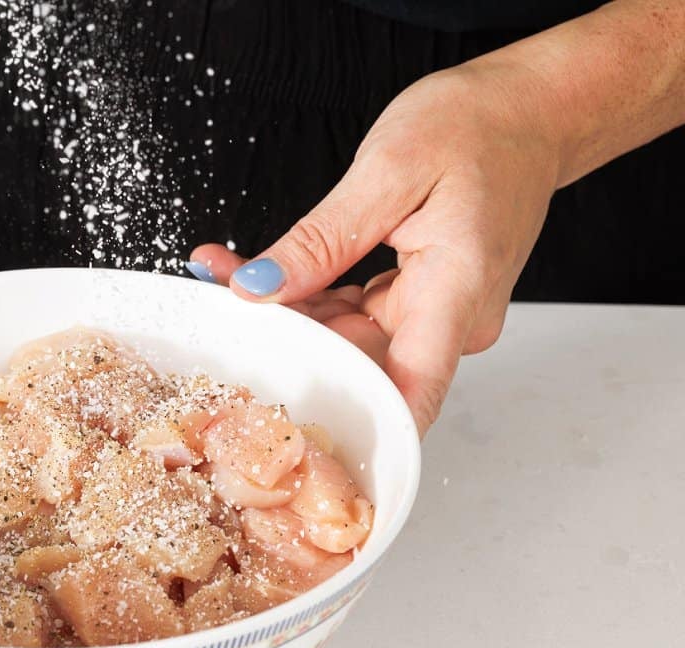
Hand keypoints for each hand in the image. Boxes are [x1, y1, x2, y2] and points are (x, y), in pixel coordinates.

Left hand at [190, 57, 565, 436]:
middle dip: (284, 340)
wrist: (526, 111)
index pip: (410, 394)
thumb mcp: (388, 172)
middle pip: (358, 364)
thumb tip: (259, 287)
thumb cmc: (477, 129)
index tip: (293, 439)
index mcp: (456, 293)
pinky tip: (265, 271)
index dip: (356, 428)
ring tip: (225, 274)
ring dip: (288, 313)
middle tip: (219, 300)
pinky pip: (354, 315)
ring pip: (346, 340)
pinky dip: (310, 295)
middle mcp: (451, 322)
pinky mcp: (418, 305)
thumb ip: (321, 239)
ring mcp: (436, 317)